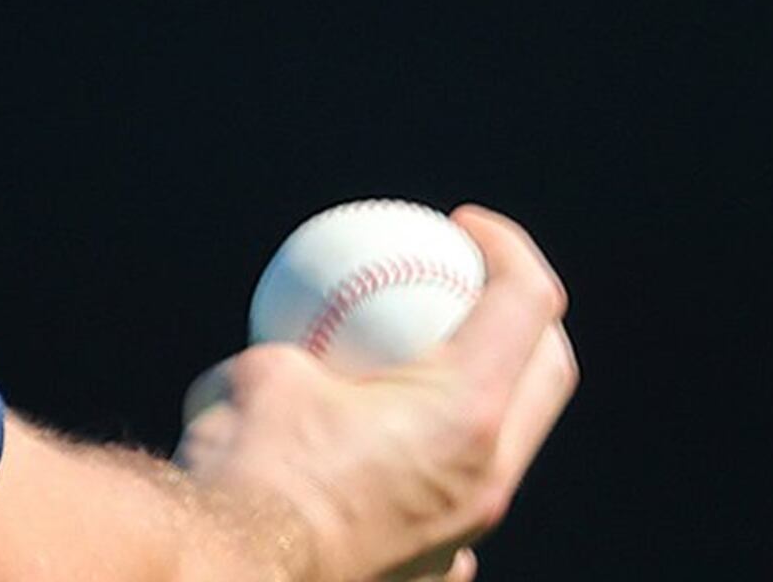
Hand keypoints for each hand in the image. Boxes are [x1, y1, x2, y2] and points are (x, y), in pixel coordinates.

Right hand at [175, 206, 577, 580]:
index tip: (465, 226)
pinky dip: (435, 463)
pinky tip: (385, 459)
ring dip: (482, 394)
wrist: (226, 568)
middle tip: (470, 285)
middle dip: (527, 317)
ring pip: (508, 446)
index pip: (526, 304)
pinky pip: (457, 504)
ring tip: (421, 368)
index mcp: (464, 412)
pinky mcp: (433, 569)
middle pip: (547, 377)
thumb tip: (300, 349)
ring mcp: (468, 532)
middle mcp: (487, 475)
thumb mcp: (260, 370)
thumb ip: (305, 354)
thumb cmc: (243, 464)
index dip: (508, 248)